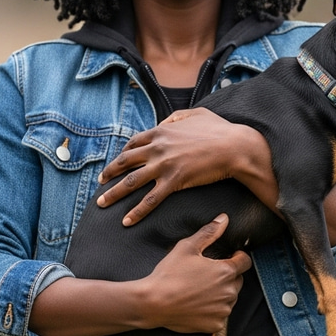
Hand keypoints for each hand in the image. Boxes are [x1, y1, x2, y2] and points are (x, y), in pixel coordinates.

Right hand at [29, 214, 249, 335]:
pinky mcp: (208, 328)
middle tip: (202, 271)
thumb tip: (224, 218)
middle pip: (235, 281)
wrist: (143, 306)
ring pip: (226, 299)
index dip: (233, 256)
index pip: (242, 262)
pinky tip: (188, 303)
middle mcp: (226, 294)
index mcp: (223, 272)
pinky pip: (214, 316)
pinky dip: (207, 310)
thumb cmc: (162, 271)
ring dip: (215, 292)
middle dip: (223, 275)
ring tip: (191, 286)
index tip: (224, 253)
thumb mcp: (183, 247)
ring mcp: (218, 313)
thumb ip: (206, 232)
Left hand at [96, 107, 277, 224]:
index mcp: (161, 131)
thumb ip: (177, 117)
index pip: (134, 144)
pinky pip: (150, 199)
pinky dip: (136, 211)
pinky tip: (127, 221)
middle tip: (100, 181)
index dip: (123, 154)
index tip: (118, 162)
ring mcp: (164, 165)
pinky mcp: (174, 181)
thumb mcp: (196, 114)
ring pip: (131, 182)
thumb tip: (165, 123)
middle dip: (109, 172)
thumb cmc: (220, 130)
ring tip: (101, 203)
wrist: (234, 147)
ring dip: (113, 193)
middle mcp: (157, 147)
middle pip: (125, 161)